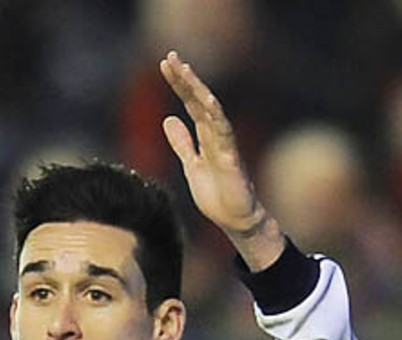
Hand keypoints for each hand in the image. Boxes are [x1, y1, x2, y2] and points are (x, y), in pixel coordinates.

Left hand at [160, 52, 283, 270]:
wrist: (236, 221)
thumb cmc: (217, 195)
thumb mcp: (192, 164)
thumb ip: (182, 143)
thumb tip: (169, 119)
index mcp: (206, 136)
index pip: (191, 104)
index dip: (179, 84)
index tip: (165, 64)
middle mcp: (217, 136)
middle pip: (200, 101)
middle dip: (185, 79)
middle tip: (170, 57)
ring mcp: (225, 146)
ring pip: (212, 112)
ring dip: (198, 90)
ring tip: (185, 70)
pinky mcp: (231, 161)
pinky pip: (224, 135)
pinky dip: (217, 118)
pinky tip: (209, 101)